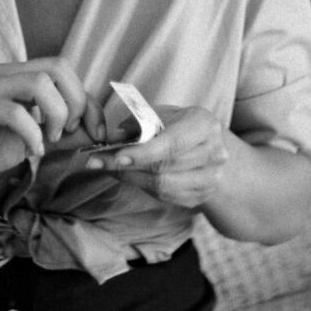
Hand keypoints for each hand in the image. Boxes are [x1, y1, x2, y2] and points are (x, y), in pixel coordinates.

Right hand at [0, 58, 103, 175]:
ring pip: (39, 83)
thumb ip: (60, 131)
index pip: (65, 70)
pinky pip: (14, 112)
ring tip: (49, 139)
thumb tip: (94, 133)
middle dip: (75, 101)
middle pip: (57, 67)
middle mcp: (7, 73)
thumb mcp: (32, 138)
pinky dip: (32, 133)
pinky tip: (32, 151)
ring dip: (54, 114)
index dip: (87, 99)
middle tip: (69, 131)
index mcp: (21, 75)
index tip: (97, 131)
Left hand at [85, 105, 227, 208]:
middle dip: (126, 166)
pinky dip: (142, 186)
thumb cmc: (180, 124)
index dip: (142, 153)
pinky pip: (165, 197)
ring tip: (108, 168)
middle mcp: (214, 153)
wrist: (210, 146)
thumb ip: (138, 122)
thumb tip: (112, 138)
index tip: (116, 157)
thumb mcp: (161, 114)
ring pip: (163, 186)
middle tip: (96, 162)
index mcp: (204, 124)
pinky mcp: (201, 196)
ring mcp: (211, 178)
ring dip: (130, 178)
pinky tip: (127, 175)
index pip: (171, 144)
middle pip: (164, 168)